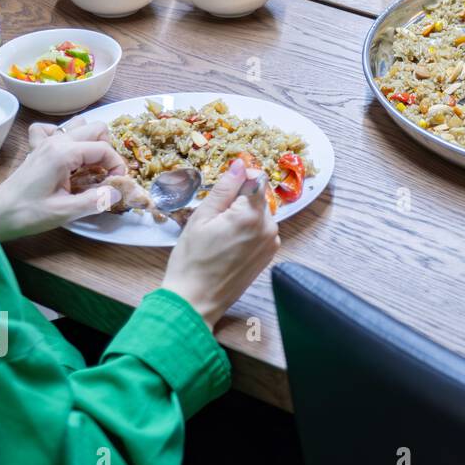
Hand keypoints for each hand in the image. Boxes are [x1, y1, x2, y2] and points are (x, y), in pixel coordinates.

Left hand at [0, 121, 126, 240]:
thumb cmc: (27, 214)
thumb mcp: (65, 212)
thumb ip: (96, 200)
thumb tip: (119, 191)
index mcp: (64, 154)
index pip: (104, 149)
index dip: (117, 166)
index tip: (115, 184)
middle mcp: (56, 141)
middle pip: (96, 128)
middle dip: (108, 150)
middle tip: (104, 174)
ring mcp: (45, 142)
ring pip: (78, 124)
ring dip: (90, 141)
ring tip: (89, 164)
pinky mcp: (37, 148)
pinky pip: (52, 129)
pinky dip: (64, 136)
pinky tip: (65, 154)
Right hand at [162, 159, 280, 330]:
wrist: (196, 299)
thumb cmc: (192, 259)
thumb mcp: (202, 218)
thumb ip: (224, 188)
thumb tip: (240, 164)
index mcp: (251, 214)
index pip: (256, 178)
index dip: (239, 178)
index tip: (224, 187)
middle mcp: (268, 226)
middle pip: (258, 196)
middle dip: (238, 200)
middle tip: (214, 219)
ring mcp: (271, 241)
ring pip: (259, 213)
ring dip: (243, 215)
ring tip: (219, 234)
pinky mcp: (270, 253)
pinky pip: (261, 230)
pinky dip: (248, 230)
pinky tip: (229, 244)